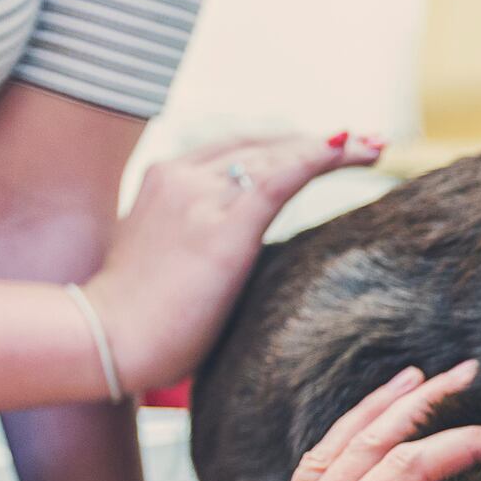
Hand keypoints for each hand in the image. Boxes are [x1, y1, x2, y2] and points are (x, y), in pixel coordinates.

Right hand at [86, 131, 383, 392]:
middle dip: (316, 141)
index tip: (326, 146)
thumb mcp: (165, 262)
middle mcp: (181, 176)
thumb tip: (227, 258)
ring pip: (278, 155)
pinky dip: (320, 157)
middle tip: (366, 140)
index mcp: (165, 180)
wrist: (106, 340)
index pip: (236, 150)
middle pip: (263, 145)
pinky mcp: (224, 225)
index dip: (285, 145)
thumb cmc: (135, 319)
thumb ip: (195, 242)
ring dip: (332, 147)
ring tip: (374, 146)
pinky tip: (350, 148)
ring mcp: (200, 196)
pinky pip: (283, 176)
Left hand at [156, 362, 480, 480]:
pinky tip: (356, 442)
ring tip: (412, 380)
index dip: (465, 446)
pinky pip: (315, 471)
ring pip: (336, 446)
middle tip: (468, 371)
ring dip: (378, 408)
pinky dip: (347, 440)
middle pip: (370, 438)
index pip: (409, 469)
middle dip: (423, 400)